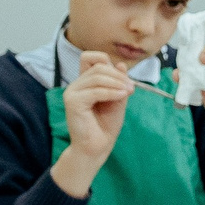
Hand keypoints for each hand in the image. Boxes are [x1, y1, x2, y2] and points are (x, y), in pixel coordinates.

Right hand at [53, 53, 136, 189]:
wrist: (97, 147)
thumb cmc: (106, 125)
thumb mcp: (117, 99)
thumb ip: (119, 82)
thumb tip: (121, 64)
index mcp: (84, 82)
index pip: (90, 57)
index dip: (107, 62)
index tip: (123, 77)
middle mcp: (76, 85)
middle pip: (98, 66)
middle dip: (118, 75)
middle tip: (131, 87)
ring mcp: (72, 92)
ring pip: (97, 76)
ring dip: (117, 82)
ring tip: (128, 92)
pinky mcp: (73, 102)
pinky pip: (95, 90)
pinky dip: (111, 92)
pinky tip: (122, 96)